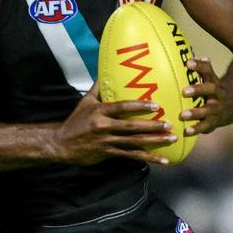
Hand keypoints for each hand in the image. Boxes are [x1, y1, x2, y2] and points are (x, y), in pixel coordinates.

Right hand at [55, 81, 177, 165]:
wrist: (62, 144)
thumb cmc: (76, 121)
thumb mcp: (85, 102)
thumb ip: (98, 88)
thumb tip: (106, 72)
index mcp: (100, 112)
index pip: (122, 107)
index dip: (139, 106)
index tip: (156, 105)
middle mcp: (104, 126)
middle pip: (132, 127)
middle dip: (152, 126)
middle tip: (169, 124)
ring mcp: (106, 141)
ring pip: (134, 142)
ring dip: (154, 142)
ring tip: (170, 139)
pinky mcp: (108, 153)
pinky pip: (130, 156)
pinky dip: (147, 158)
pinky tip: (160, 160)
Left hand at [180, 57, 225, 134]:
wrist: (231, 106)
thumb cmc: (212, 89)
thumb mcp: (209, 78)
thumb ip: (200, 69)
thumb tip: (188, 55)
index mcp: (214, 81)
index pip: (208, 71)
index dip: (199, 66)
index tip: (188, 62)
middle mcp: (217, 95)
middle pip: (210, 90)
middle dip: (198, 90)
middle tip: (184, 91)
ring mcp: (217, 109)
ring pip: (208, 110)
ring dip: (196, 112)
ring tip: (183, 115)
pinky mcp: (214, 122)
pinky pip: (206, 126)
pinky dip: (197, 129)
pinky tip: (186, 131)